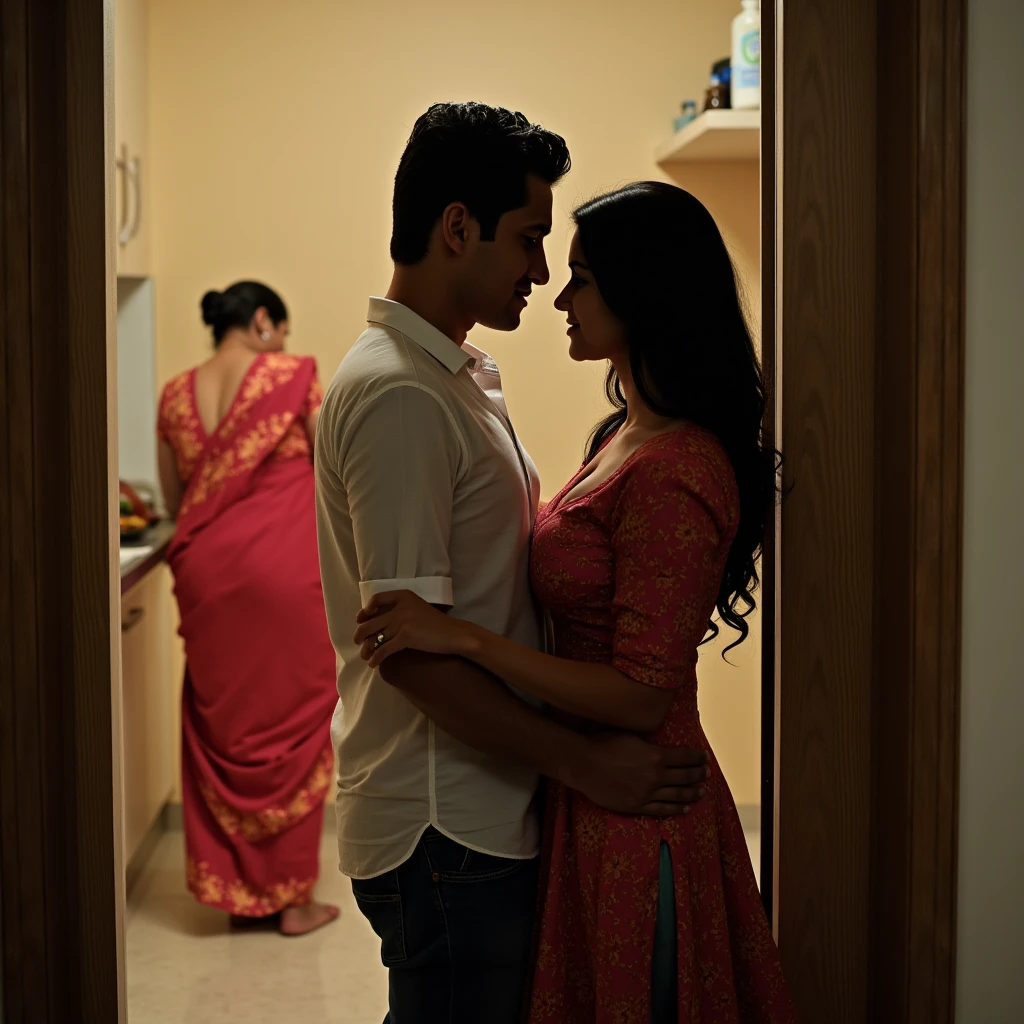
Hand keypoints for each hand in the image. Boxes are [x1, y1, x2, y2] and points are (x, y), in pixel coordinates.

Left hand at [354, 590, 465, 666]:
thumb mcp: (416, 608)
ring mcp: (402, 622)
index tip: (360, 619)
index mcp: (403, 596)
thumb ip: (399, 609)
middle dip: (360, 634)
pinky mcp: (406, 637)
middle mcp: (400, 607)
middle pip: (371, 621)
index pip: (376, 599)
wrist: (453, 634)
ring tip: (364, 656)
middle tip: (358, 642)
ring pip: (375, 637)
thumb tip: (377, 621)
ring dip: (366, 649)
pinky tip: (374, 664)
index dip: (365, 610)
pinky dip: (376, 658)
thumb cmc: (436, 623)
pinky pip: (384, 650)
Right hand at [569, 734, 709, 816]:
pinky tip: (685, 808)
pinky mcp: (637, 806)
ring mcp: (647, 793)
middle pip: (685, 777)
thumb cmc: (604, 744)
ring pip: (677, 795)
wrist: (584, 764)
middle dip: (698, 774)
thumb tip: (661, 744)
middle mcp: (656, 776)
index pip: (685, 757)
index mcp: (656, 756)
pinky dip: (676, 809)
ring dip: (691, 793)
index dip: (697, 758)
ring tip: (701, 792)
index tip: (704, 757)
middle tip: (706, 773)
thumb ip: (650, 743)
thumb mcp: (631, 736)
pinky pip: (661, 809)